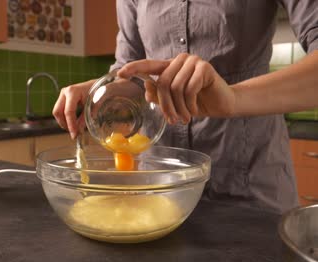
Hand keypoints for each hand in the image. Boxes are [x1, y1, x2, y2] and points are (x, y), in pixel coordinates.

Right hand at [52, 79, 95, 138]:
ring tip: (74, 129)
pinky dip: (65, 118)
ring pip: (57, 112)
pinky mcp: (64, 98)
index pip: (68, 111)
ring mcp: (63, 95)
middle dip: (64, 124)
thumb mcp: (93, 107)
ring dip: (64, 122)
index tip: (74, 134)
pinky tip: (73, 123)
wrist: (98, 84)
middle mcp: (65, 92)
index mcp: (73, 92)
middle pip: (58, 112)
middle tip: (73, 132)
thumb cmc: (97, 93)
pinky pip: (60, 111)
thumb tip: (78, 131)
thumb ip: (85, 119)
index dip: (71, 124)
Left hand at [118, 53, 234, 123]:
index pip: (148, 64)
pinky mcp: (205, 68)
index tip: (120, 74)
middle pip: (162, 83)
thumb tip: (146, 88)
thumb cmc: (195, 102)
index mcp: (169, 66)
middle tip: (172, 121)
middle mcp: (180, 60)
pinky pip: (190, 89)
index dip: (134, 68)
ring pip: (175, 87)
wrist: (221, 103)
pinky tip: (194, 111)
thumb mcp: (173, 101)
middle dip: (165, 106)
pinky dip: (190, 104)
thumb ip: (158, 95)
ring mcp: (193, 61)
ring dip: (179, 108)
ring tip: (184, 118)